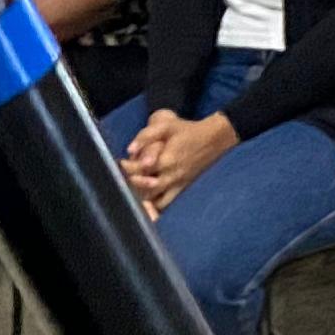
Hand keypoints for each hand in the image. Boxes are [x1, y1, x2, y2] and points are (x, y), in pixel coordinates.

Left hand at [124, 110, 238, 210]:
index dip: (126, 169)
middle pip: (145, 189)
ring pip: (155, 202)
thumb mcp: (166, 126)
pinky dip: (155, 208)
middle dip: (131, 186)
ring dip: (142, 199)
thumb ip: (146, 136)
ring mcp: (178, 185)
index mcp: (166, 161)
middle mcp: (172, 177)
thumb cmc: (187, 130)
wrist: (214, 139)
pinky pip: (167, 205)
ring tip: (132, 192)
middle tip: (123, 180)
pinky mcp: (183, 189)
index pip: (140, 171)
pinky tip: (145, 206)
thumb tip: (129, 149)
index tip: (120, 164)